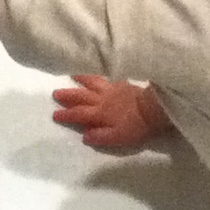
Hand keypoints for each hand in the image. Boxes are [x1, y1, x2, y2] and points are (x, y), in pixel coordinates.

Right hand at [52, 75, 172, 147]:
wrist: (155, 108)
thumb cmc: (137, 126)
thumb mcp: (118, 138)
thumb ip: (100, 136)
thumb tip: (84, 136)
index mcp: (99, 114)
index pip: (79, 114)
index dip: (66, 115)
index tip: (54, 114)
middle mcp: (102, 99)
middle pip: (81, 96)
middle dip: (68, 95)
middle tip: (55, 93)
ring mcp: (112, 89)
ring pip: (93, 82)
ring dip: (81, 79)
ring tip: (72, 75)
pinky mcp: (123, 83)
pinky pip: (108, 77)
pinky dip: (100, 74)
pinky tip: (98, 72)